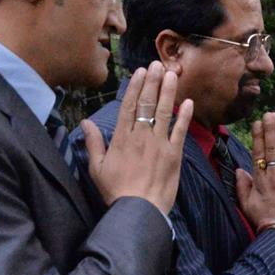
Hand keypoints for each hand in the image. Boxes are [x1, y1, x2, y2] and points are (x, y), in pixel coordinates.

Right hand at [82, 62, 191, 213]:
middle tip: (157, 64)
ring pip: (164, 112)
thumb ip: (93, 143)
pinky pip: (180, 132)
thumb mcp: (97, 168)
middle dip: (152, 82)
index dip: (135, 87)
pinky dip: (184, 116)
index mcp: (122, 138)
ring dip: (168, 92)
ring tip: (172, 74)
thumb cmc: (116, 191)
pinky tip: (188, 102)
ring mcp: (159, 144)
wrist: (139, 210)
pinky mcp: (175, 155)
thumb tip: (86, 122)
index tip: (140, 72)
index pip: (129, 106)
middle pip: (147, 103)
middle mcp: (141, 136)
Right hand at [237, 113, 274, 236]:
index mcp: (259, 180)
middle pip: (272, 149)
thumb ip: (242, 186)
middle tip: (271, 114)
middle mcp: (274, 176)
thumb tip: (239, 170)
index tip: (258, 123)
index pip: (258, 153)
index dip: (258, 137)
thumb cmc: (264, 220)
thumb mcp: (247, 205)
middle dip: (271, 129)